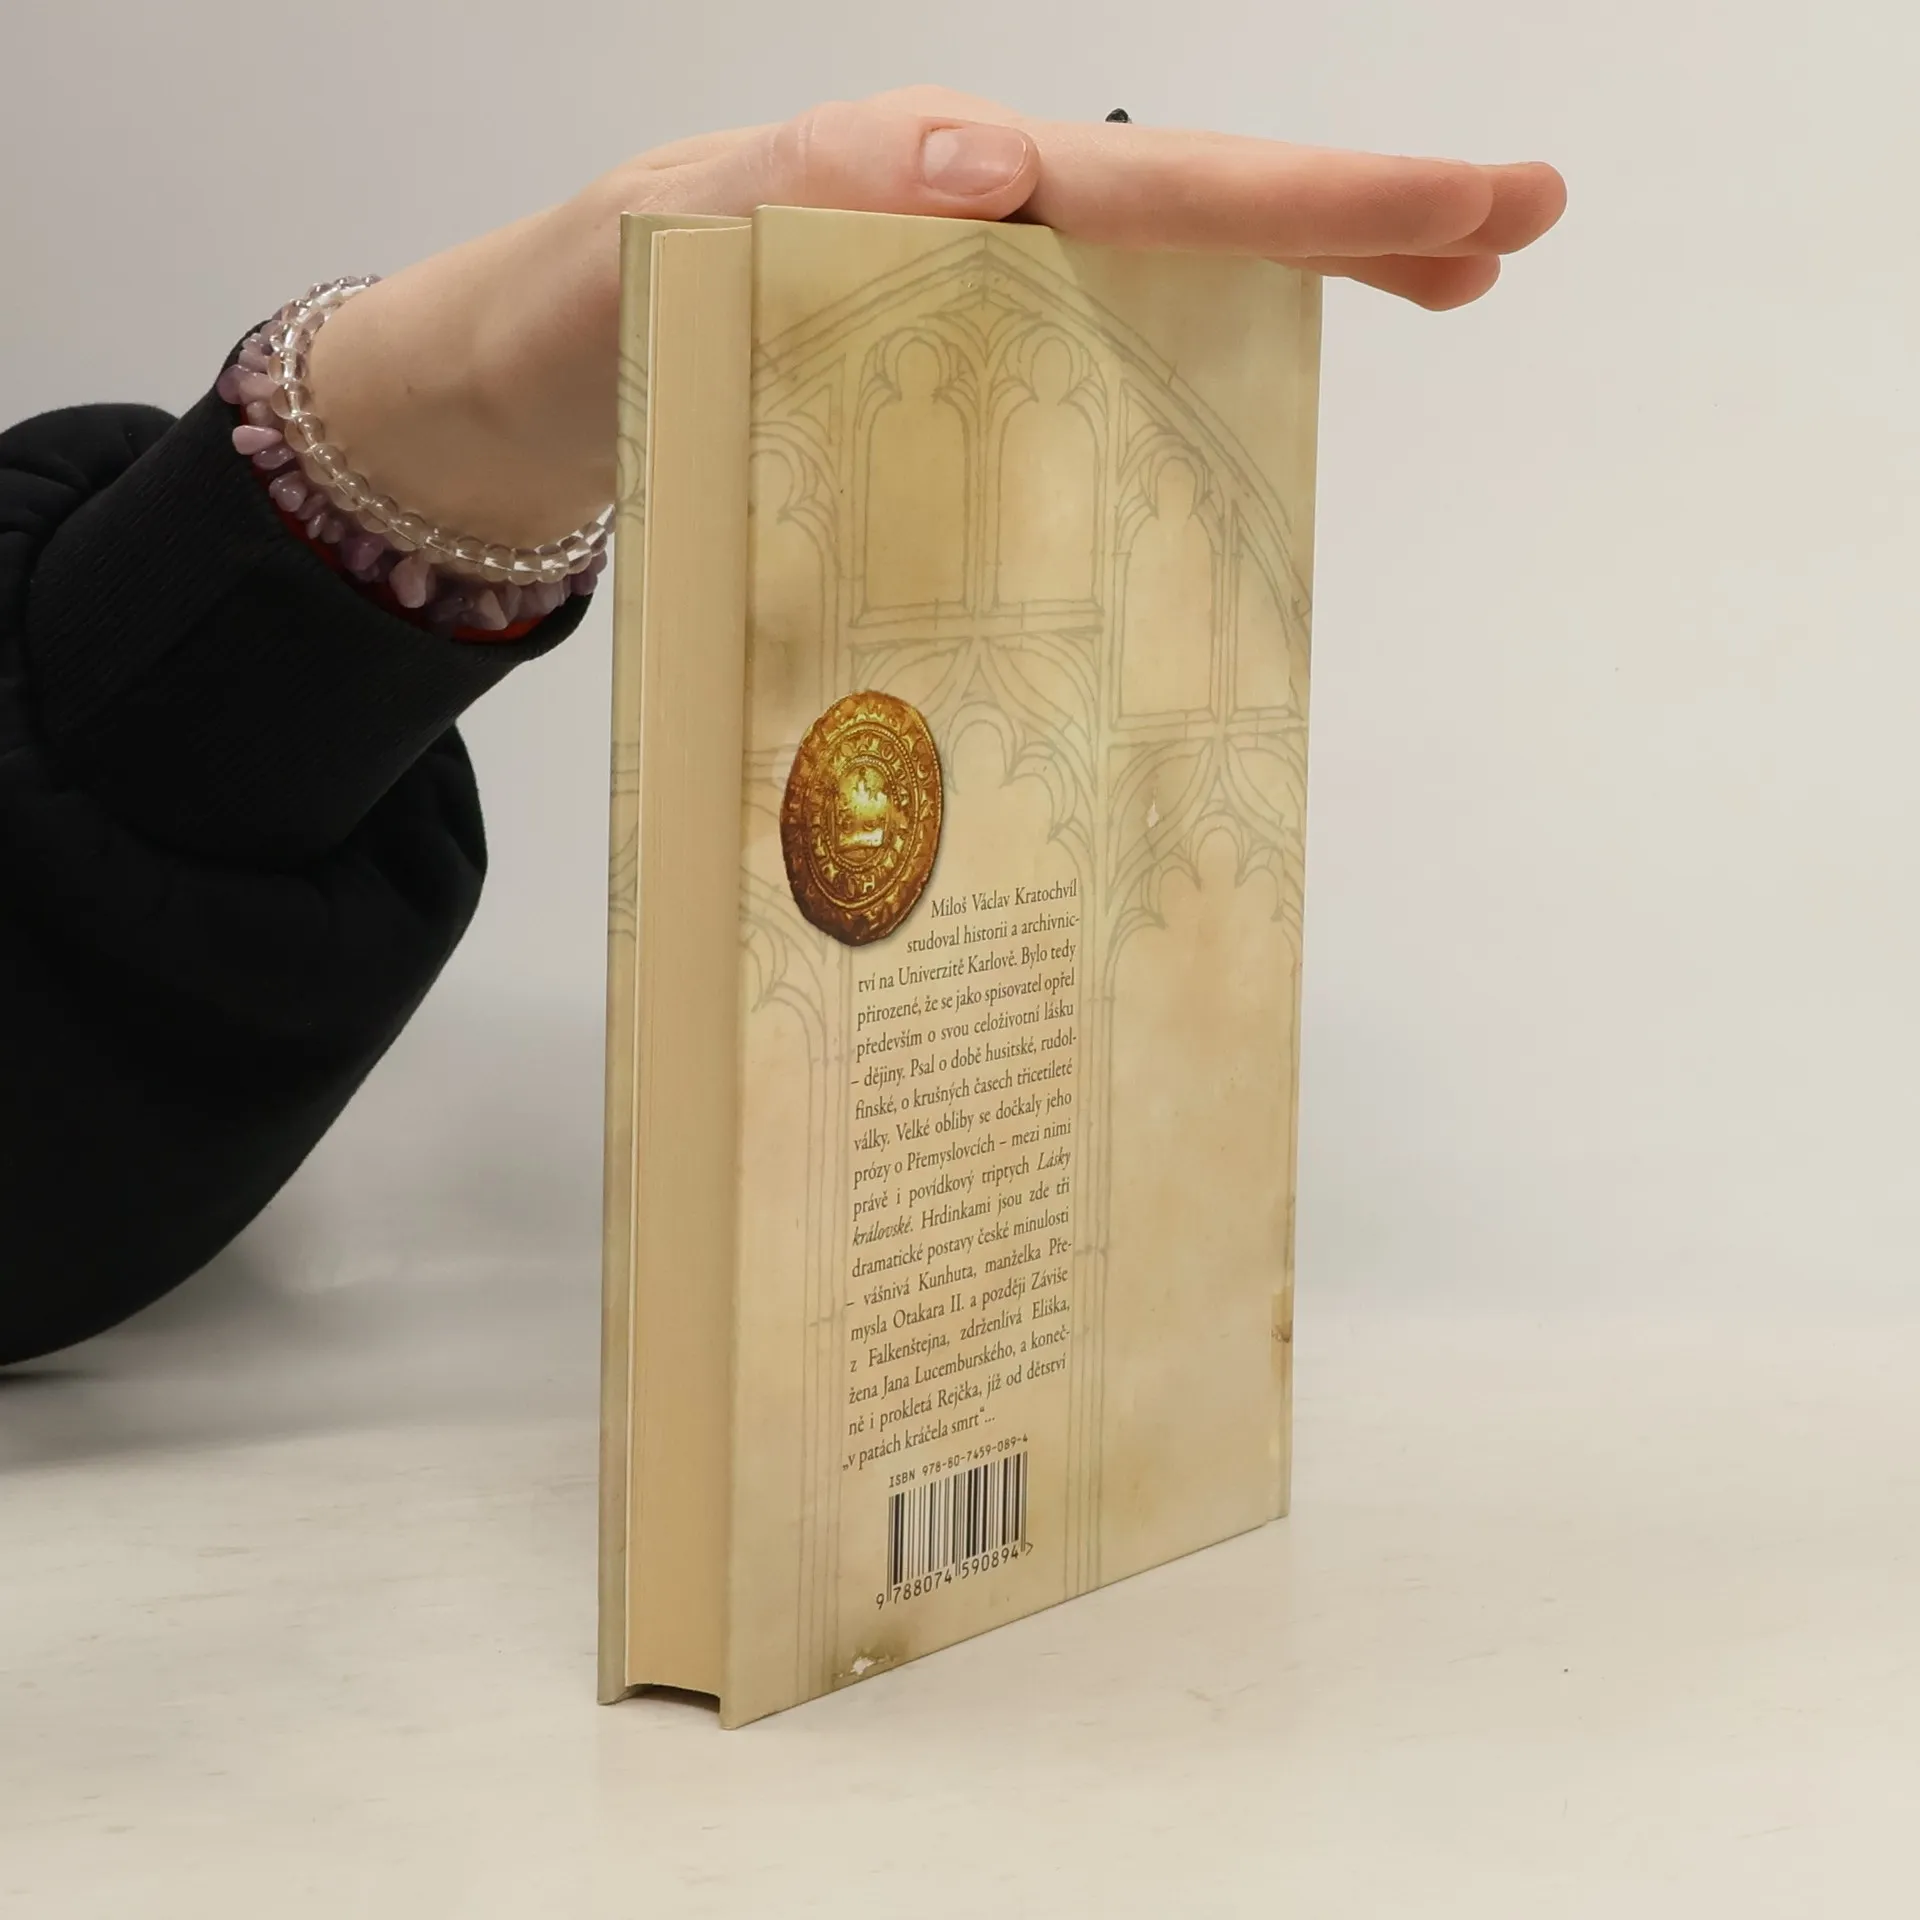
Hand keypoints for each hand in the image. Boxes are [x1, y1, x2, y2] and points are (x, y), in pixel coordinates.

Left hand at [309, 88, 1565, 555]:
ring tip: (1440, 289)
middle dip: (1357, 215)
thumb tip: (989, 161)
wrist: (514, 397)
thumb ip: (808, 188)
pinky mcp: (939, 381)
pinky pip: (1085, 370)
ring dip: (1298, 282)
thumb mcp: (669, 238)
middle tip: (1518, 225)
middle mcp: (971, 236)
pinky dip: (1182, 379)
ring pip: (1161, 286)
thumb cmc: (584, 316)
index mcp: (932, 193)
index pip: (1158, 192)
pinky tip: (1245, 407)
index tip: (1465, 209)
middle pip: (1195, 218)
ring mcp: (965, 309)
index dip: (1318, 205)